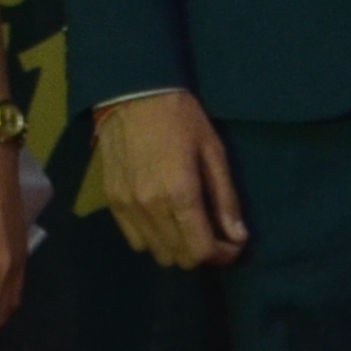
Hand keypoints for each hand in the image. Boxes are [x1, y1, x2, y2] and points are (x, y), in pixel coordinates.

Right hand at [94, 89, 246, 269]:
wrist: (132, 93)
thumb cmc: (181, 118)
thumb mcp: (213, 151)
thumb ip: (225, 198)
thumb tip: (238, 236)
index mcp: (180, 194)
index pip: (200, 251)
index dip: (221, 255)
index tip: (232, 244)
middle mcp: (150, 207)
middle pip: (178, 257)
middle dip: (201, 252)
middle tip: (213, 233)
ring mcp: (127, 206)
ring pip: (155, 252)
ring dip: (176, 247)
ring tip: (188, 226)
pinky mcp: (112, 201)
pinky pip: (134, 239)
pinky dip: (153, 238)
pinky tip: (163, 219)